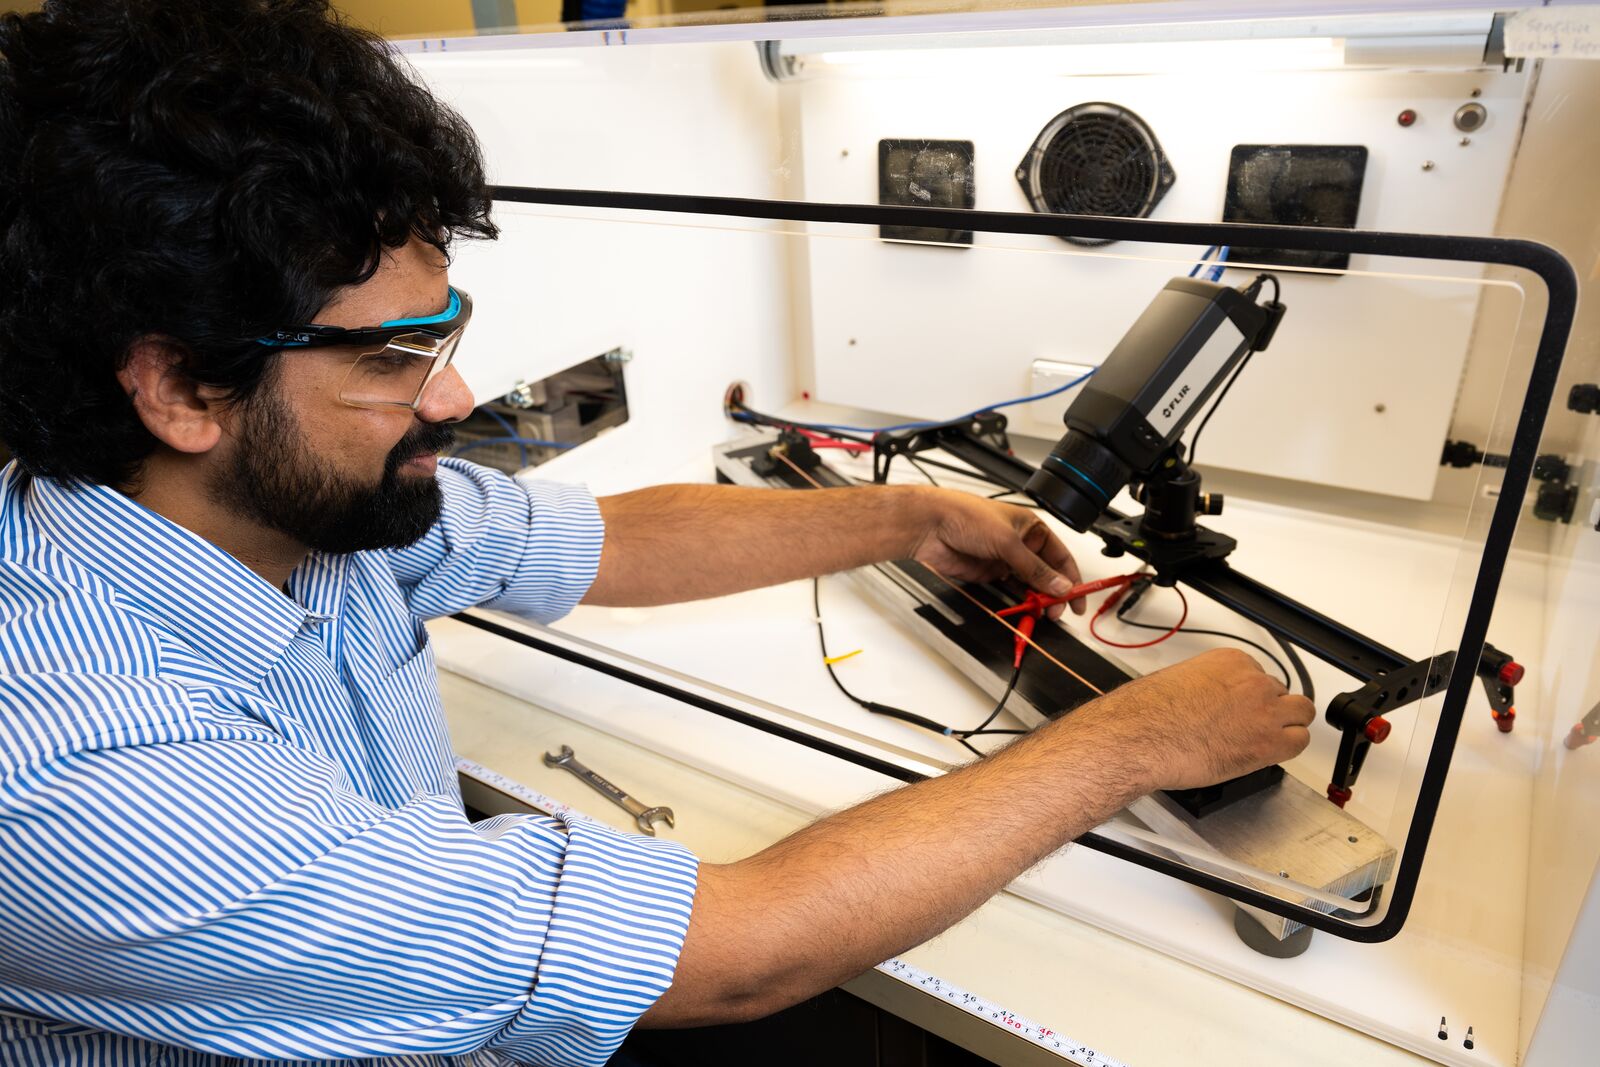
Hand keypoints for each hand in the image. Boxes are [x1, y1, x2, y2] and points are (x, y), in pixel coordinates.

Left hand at [904, 488, 1085, 616]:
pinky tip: (1025, 608)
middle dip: (1054, 592)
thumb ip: (1034, 568)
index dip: (1071, 577)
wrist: (930, 526)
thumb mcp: (1008, 542)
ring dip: (1037, 598)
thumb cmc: (965, 515)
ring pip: (1028, 584)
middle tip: (1057, 610)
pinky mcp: (988, 573)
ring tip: (1042, 612)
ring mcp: (1004, 559)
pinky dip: (1019, 600)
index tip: (1078, 597)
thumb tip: (1059, 585)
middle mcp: (1020, 543)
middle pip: (1046, 573)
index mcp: (1031, 527)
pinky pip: (1009, 590)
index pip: (1060, 556)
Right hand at [1075, 648, 1315, 791]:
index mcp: (1230, 661)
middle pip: (1280, 692)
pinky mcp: (1270, 742)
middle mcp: (1253, 681)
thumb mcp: (1176, 681)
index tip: (1239, 708)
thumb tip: (1203, 698)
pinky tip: (1270, 752)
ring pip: (1300, 712)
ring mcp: (1266, 710)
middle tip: (1251, 725)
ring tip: (1266, 738)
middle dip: (1269, 708)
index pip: (1258, 675)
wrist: (1143, 737)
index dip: (1250, 696)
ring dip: (1286, 725)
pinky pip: (1300, 740)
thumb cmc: (1150, 714)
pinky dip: (1288, 747)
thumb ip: (1202, 685)